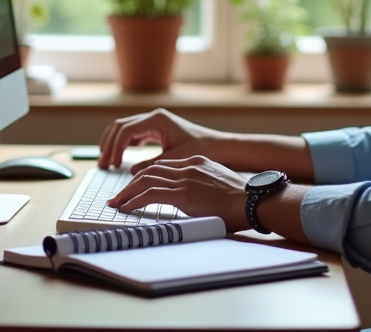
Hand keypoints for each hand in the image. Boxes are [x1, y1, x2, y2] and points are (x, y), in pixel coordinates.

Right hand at [98, 108, 226, 169]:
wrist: (218, 147)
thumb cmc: (200, 150)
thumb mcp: (173, 160)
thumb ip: (150, 165)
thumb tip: (131, 172)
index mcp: (157, 120)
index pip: (126, 130)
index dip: (115, 147)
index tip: (111, 164)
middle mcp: (153, 117)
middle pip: (120, 126)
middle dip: (109, 144)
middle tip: (103, 164)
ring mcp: (153, 122)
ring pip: (124, 129)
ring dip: (113, 144)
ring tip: (106, 162)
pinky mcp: (155, 130)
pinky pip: (133, 134)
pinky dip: (123, 145)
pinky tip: (119, 159)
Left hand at [106, 155, 248, 231]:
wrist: (253, 201)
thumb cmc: (243, 200)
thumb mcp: (220, 185)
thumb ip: (205, 187)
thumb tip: (199, 200)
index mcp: (197, 162)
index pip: (164, 166)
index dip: (147, 176)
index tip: (136, 187)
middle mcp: (188, 166)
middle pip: (151, 171)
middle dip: (131, 184)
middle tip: (119, 196)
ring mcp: (185, 179)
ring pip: (145, 181)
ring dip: (127, 193)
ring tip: (116, 204)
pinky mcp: (183, 194)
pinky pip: (150, 195)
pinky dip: (134, 201)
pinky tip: (126, 208)